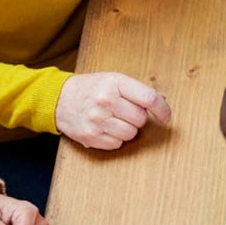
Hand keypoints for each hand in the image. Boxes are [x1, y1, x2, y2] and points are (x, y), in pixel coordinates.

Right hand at [55, 72, 171, 150]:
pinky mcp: (91, 136)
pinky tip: (105, 128)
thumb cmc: (91, 88)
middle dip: (138, 118)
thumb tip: (163, 101)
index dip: (163, 110)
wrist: (58, 98)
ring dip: (128, 130)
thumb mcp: (113, 80)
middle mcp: (105, 101)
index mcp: (115, 83)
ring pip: (131, 134)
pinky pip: (117, 144)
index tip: (166, 117)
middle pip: (141, 119)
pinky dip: (116, 139)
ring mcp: (97, 120)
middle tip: (125, 112)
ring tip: (114, 120)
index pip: (149, 99)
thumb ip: (137, 90)